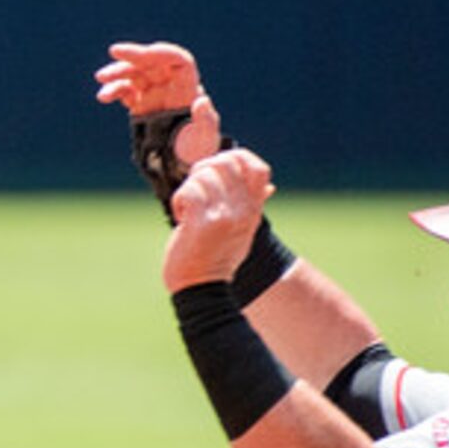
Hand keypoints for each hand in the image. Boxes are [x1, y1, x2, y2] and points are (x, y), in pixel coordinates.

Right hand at [97, 40, 222, 163]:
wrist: (179, 168)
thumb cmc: (197, 154)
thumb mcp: (204, 140)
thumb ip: (205, 121)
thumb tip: (202, 100)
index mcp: (188, 89)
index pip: (178, 61)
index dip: (162, 53)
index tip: (145, 53)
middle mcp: (170, 87)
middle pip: (153, 62)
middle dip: (135, 54)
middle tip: (115, 50)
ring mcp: (153, 94)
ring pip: (135, 73)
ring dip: (118, 72)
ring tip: (101, 78)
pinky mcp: (139, 105)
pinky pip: (125, 90)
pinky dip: (113, 90)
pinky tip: (103, 96)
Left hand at [162, 148, 274, 290]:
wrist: (202, 289)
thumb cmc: (217, 259)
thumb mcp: (244, 231)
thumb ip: (253, 206)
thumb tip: (270, 186)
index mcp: (253, 210)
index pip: (258, 168)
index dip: (236, 157)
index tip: (217, 169)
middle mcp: (243, 210)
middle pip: (225, 163)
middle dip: (203, 169)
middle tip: (196, 189)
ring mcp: (225, 216)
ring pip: (203, 175)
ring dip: (188, 188)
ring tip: (188, 210)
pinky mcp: (203, 223)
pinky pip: (189, 191)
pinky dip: (178, 200)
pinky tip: (181, 217)